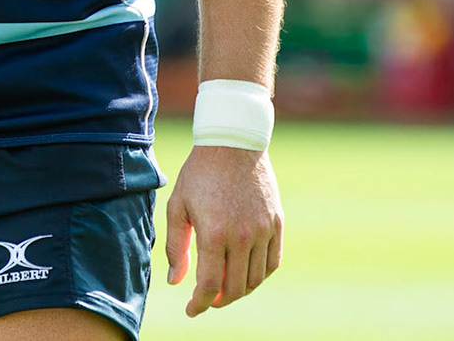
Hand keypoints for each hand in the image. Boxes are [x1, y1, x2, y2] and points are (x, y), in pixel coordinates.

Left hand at [163, 144, 282, 315]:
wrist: (233, 143)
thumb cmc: (199, 174)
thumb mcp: (178, 206)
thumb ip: (176, 246)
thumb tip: (176, 282)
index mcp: (214, 232)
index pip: (210, 284)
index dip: (199, 304)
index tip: (191, 310)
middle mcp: (242, 235)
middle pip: (234, 287)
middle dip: (218, 300)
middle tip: (206, 299)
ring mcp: (263, 230)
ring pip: (255, 279)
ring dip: (239, 290)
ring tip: (224, 287)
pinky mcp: (277, 223)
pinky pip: (273, 263)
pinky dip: (260, 275)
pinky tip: (245, 273)